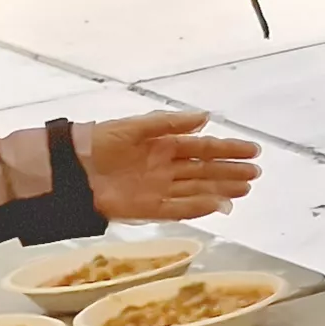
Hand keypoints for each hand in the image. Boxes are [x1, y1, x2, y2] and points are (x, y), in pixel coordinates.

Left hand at [79, 111, 259, 220]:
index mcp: (164, 145)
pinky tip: (218, 206)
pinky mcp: (148, 209)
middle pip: (205, 170)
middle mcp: (166, 168)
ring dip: (221, 190)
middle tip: (255, 173)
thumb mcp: (135, 126)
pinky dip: (198, 208)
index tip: (252, 150)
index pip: (203, 147)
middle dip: (230, 171)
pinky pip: (178, 209)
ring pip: (197, 190)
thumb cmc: (99, 143)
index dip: (228, 149)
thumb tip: (206, 117)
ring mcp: (159, 189)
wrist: (69, 169)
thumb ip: (169, 122)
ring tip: (245, 189)